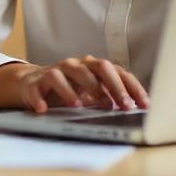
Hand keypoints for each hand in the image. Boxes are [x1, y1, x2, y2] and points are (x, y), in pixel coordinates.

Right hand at [15, 55, 149, 113]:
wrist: (32, 84)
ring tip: (79, 106)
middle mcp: (76, 65)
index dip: (132, 87)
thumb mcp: (91, 92)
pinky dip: (40, 98)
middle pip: (97, 68)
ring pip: (67, 74)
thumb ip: (110, 97)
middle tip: (122, 106)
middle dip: (113, 87)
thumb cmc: (68, 89)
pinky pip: (38, 87)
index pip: (117, 71)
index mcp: (92, 66)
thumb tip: (135, 110)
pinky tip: (43, 109)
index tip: (144, 104)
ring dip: (74, 90)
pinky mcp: (36, 82)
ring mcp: (56, 71)